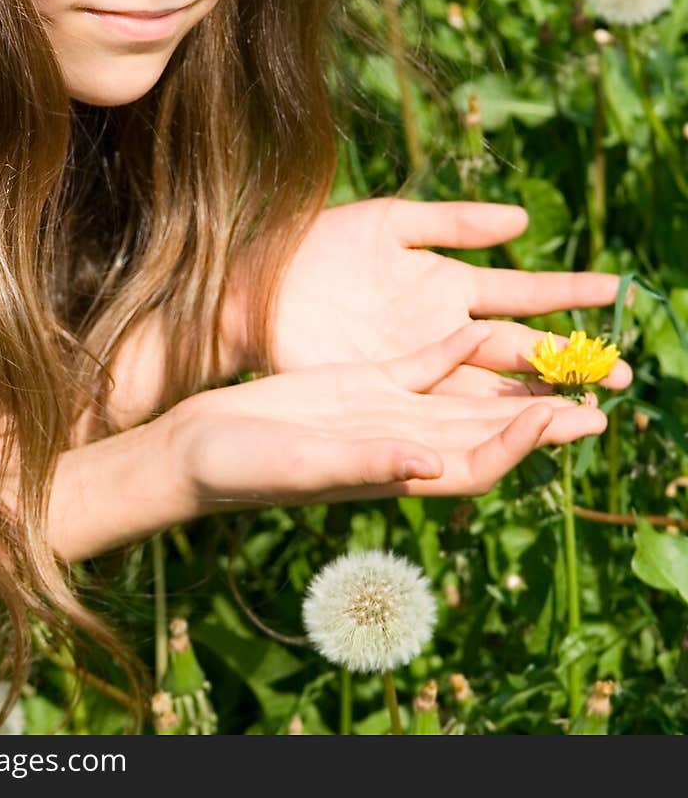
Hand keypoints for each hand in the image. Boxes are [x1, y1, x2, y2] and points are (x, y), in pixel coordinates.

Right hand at [175, 321, 608, 510]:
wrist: (198, 448)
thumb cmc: (243, 469)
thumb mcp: (306, 466)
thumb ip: (370, 462)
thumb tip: (435, 462)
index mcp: (396, 471)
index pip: (478, 460)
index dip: (522, 443)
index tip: (559, 415)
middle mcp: (402, 442)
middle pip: (487, 429)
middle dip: (542, 415)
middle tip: (599, 396)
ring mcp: (384, 410)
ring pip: (462, 394)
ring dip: (509, 380)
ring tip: (557, 362)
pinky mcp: (362, 382)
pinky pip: (421, 364)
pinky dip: (451, 348)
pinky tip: (477, 326)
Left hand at [227, 198, 631, 400]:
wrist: (255, 284)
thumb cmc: (317, 246)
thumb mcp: (390, 222)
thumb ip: (454, 222)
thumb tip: (522, 220)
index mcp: (447, 285)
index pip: (522, 293)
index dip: (569, 294)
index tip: (616, 290)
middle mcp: (443, 332)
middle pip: (521, 350)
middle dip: (573, 363)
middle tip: (626, 378)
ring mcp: (418, 365)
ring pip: (493, 386)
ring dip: (540, 401)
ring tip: (589, 413)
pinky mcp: (389, 389)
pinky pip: (445, 404)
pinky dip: (483, 416)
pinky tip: (522, 427)